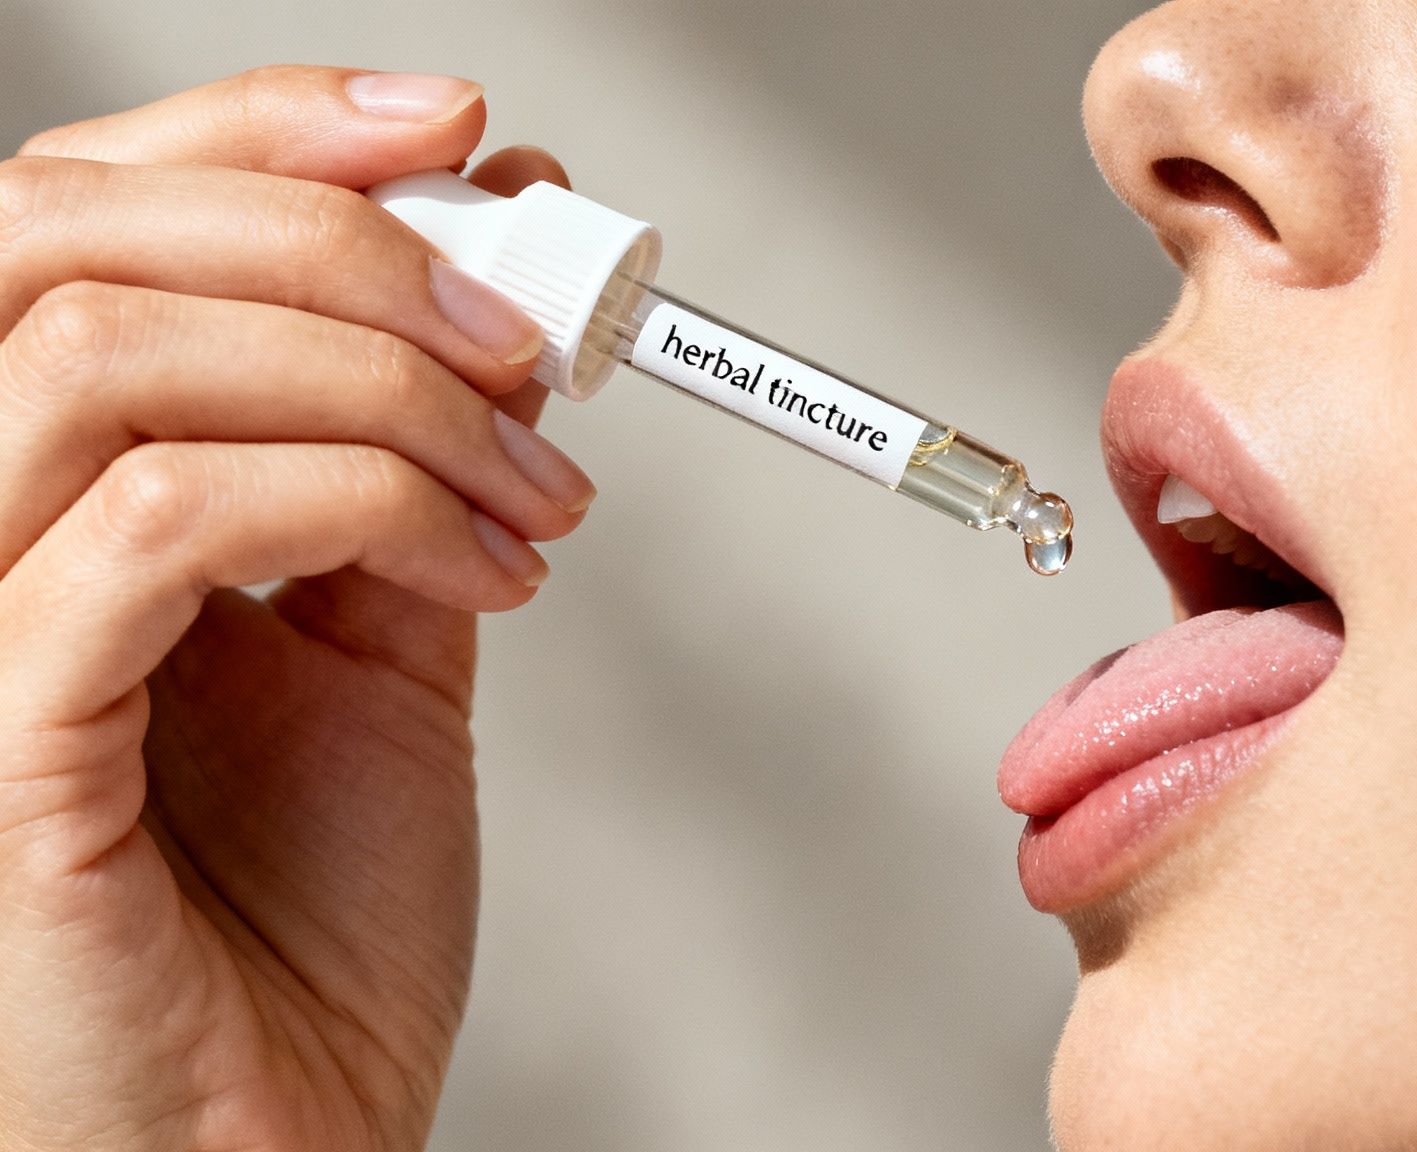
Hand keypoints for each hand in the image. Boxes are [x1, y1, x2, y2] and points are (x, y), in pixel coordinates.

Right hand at [0, 68, 589, 1150]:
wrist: (279, 1147)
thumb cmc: (303, 923)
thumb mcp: (376, 639)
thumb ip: (405, 452)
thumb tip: (499, 247)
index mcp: (28, 481)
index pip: (77, 208)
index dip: (266, 128)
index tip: (471, 133)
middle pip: (56, 232)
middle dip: (334, 236)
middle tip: (527, 334)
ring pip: (95, 353)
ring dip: (379, 384)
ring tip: (535, 494)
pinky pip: (153, 523)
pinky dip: (360, 503)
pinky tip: (487, 577)